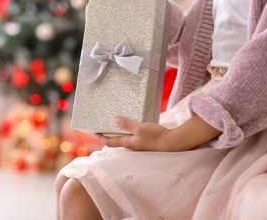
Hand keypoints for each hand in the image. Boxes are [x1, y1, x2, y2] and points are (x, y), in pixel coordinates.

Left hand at [95, 115, 221, 151]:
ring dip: (118, 135)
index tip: (94, 133)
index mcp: (128, 143)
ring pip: (125, 140)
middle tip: (102, 129)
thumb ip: (126, 124)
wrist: (172, 143)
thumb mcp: (139, 127)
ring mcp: (139, 145)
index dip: (101, 138)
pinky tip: (132, 128)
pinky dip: (128, 133)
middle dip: (108, 136)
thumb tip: (114, 120)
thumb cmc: (155, 136)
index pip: (110, 142)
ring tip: (115, 127)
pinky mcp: (146, 143)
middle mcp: (132, 146)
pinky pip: (133, 138)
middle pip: (116, 142)